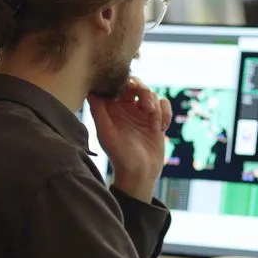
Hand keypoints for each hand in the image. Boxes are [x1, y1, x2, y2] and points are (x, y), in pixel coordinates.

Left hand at [87, 77, 171, 202]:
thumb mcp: (106, 133)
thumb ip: (99, 110)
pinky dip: (166, 114)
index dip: (124, 83)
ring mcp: (143, 112)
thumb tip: (91, 89)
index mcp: (112, 108)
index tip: (128, 95)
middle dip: (144, 92)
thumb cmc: (120, 155)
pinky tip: (161, 128)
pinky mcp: (157, 118)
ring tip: (154, 127)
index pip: (118, 84)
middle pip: (137, 84)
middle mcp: (127, 107)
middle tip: (146, 107)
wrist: (140, 173)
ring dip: (156, 109)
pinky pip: (165, 104)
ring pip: (153, 94)